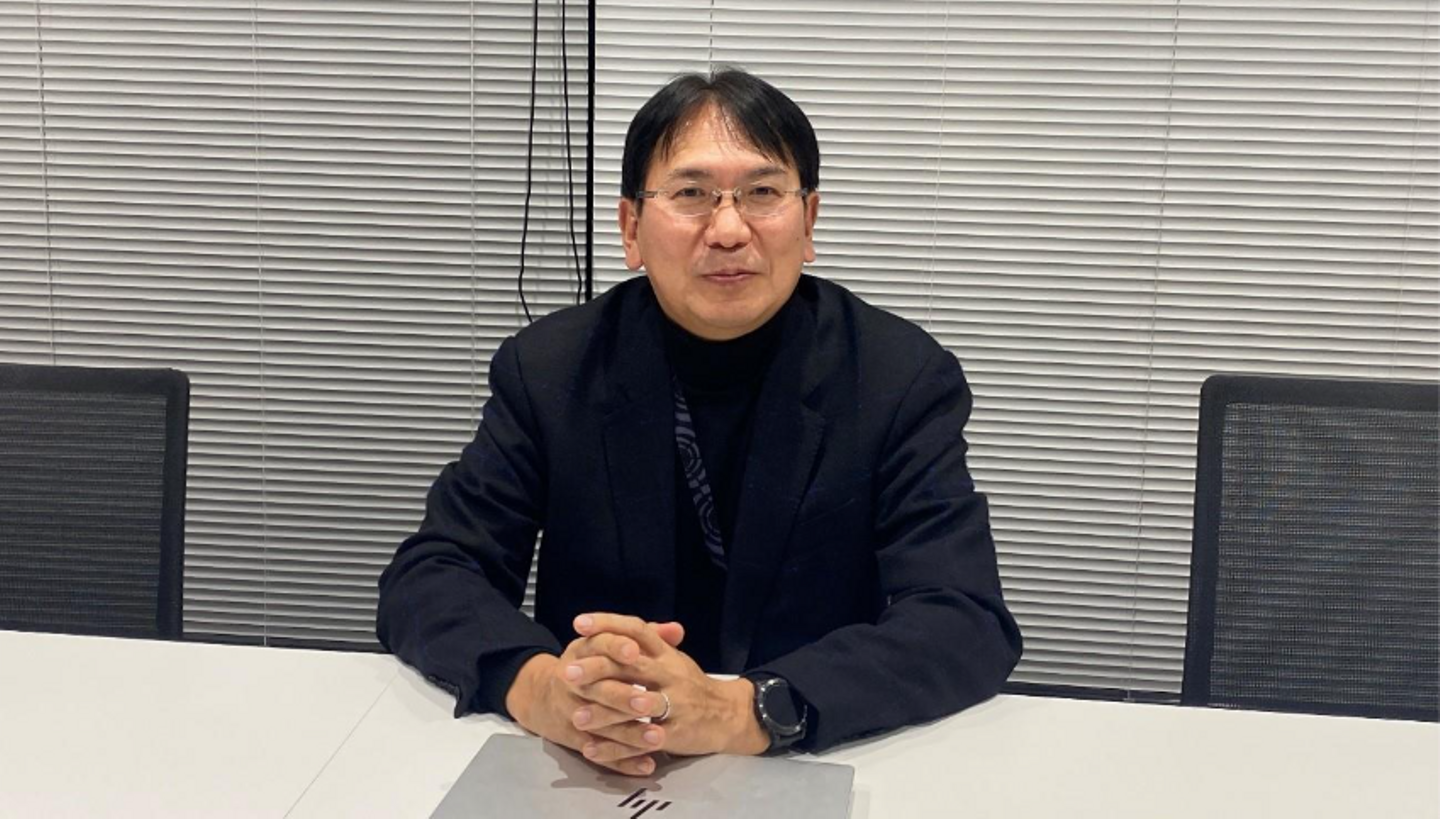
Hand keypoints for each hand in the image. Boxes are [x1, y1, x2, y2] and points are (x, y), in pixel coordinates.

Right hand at [502, 615, 684, 775]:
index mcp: (584, 650)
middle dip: (623, 696)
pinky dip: (624, 761)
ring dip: (629, 733)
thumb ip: (645, 636)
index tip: (635, 652)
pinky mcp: (575, 739)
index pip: (599, 644)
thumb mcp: (607, 644)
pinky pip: (600, 752)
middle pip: (598, 688)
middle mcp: (573, 680)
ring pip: (601, 725)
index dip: (616, 647)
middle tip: (648, 703)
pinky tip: (647, 765)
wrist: (546, 696)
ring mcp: (572, 711)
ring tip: (658, 738)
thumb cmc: (591, 664)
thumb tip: (677, 630)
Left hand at [565, 613, 768, 762]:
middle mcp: (670, 674)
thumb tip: (616, 628)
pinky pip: (641, 742)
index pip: (637, 630)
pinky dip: (615, 749)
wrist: (730, 715)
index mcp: (666, 654)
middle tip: (567, 673)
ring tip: (576, 717)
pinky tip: (591, 749)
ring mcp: (674, 704)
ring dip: (604, 713)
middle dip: (597, 669)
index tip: (578, 623)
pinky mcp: (675, 734)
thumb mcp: (674, 659)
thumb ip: (648, 644)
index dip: (608, 624)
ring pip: (636, 706)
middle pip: (631, 666)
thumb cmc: (693, 686)